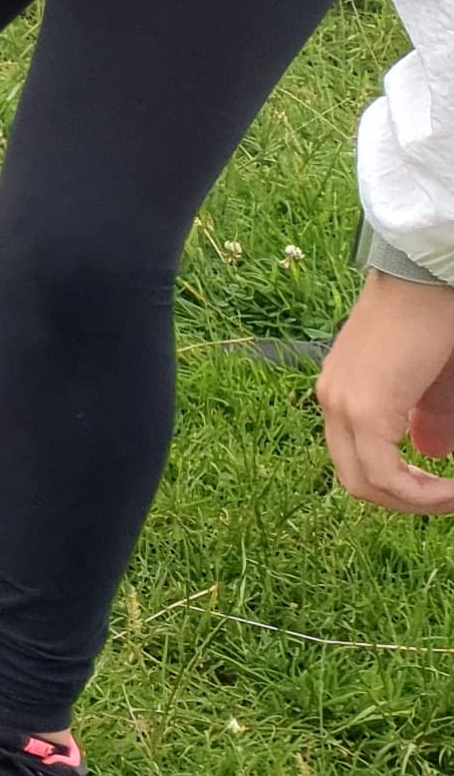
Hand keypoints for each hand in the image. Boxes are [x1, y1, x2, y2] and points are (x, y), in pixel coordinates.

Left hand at [320, 270, 453, 512]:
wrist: (431, 274)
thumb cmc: (438, 318)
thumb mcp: (435, 380)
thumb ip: (430, 417)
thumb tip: (434, 456)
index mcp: (345, 392)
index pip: (359, 460)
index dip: (402, 486)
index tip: (443, 488)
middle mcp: (333, 400)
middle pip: (358, 480)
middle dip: (408, 501)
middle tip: (447, 499)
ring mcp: (342, 403)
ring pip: (366, 484)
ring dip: (416, 501)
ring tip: (452, 496)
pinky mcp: (364, 407)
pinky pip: (383, 475)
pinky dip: (419, 493)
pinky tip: (451, 489)